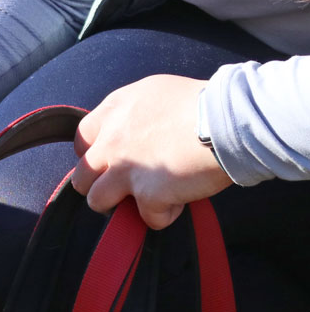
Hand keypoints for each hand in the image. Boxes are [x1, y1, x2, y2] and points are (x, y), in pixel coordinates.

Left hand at [71, 75, 232, 229]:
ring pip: (97, 201)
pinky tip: (179, 202)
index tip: (109, 161)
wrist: (230, 120)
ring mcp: (125, 169)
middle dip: (99, 184)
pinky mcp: (147, 194)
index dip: (93, 155)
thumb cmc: (206, 103)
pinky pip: (146, 218)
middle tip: (124, 186)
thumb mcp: (157, 93)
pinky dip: (162, 215)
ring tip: (144, 200)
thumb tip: (136, 132)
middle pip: (81, 175)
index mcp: (115, 111)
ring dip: (118, 205)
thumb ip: (135, 114)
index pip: (81, 140)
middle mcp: (112, 140)